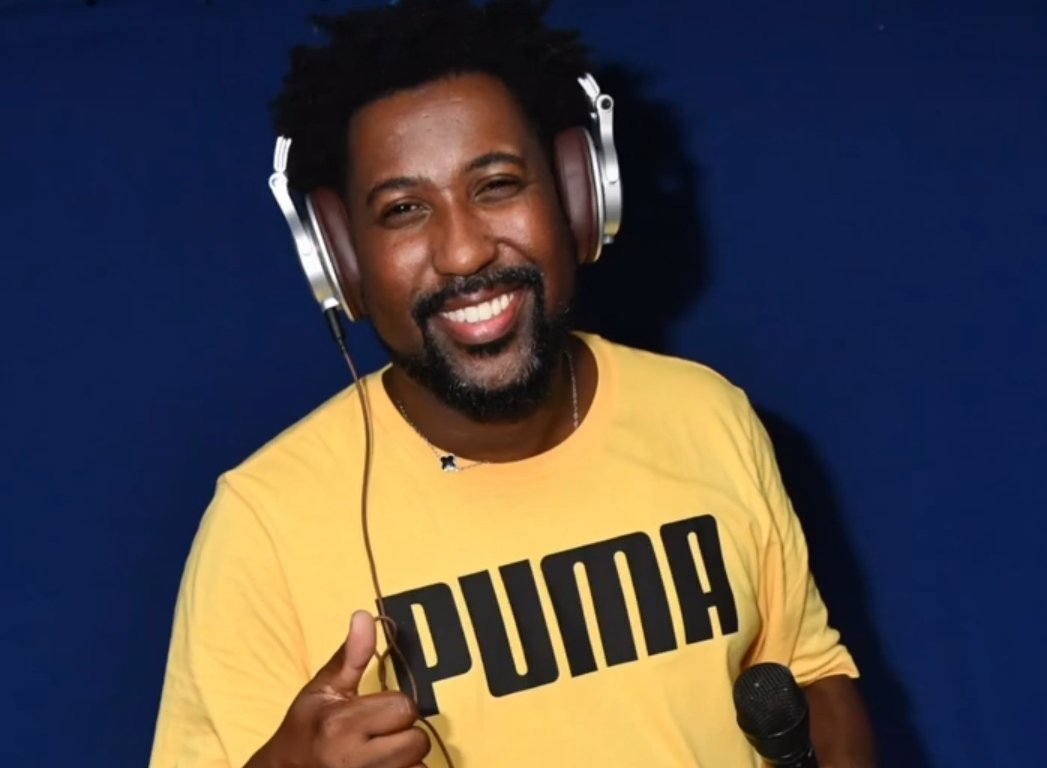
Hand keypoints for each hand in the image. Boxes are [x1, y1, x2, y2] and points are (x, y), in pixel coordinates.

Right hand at [248, 611, 429, 767]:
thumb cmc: (304, 730)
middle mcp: (354, 760)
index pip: (404, 708)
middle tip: (378, 734)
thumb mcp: (322, 690)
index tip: (375, 711)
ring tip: (379, 754)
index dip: (395, 707)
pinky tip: (382, 767)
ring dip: (405, 760)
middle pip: (417, 741)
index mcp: (342, 725)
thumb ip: (351, 656)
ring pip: (417, 766)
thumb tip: (364, 616)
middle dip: (404, 735)